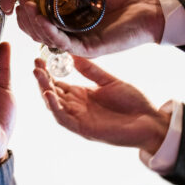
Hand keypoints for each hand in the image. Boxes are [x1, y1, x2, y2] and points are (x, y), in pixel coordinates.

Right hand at [16, 0, 163, 56]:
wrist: (146, 8)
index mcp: (70, 25)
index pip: (40, 25)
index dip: (27, 15)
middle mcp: (73, 37)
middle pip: (39, 34)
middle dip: (26, 20)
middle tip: (20, 4)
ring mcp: (81, 45)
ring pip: (48, 40)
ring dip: (34, 25)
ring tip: (26, 8)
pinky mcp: (91, 49)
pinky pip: (66, 44)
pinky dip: (51, 33)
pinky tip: (42, 20)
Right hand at [33, 55, 169, 151]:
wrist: (150, 121)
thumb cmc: (133, 102)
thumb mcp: (110, 81)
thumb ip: (91, 70)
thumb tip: (73, 55)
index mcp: (82, 95)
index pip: (58, 82)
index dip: (48, 71)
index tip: (39, 57)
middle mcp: (77, 107)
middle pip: (53, 92)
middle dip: (42, 79)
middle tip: (35, 64)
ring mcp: (79, 118)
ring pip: (54, 105)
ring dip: (44, 91)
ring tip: (38, 75)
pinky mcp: (84, 129)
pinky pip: (64, 119)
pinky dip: (55, 108)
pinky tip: (49, 95)